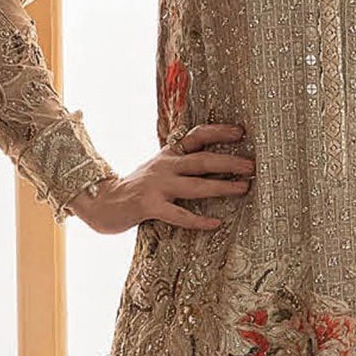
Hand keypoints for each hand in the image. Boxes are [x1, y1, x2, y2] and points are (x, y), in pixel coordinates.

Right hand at [70, 124, 254, 233]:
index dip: (218, 132)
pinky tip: (215, 224)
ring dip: (221, 186)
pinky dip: (198, 220)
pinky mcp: (149, 207)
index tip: (241, 132)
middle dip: (229, 162)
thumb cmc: (138, 188)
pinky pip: (178, 215)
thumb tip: (217, 164)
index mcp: (169, 155)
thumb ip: (182, 164)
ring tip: (244, 188)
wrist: (102, 202)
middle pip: (202, 160)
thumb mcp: (160, 169)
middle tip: (252, 166)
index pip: (196, 136)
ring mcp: (157, 186)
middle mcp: (165, 166)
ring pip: (195, 185)